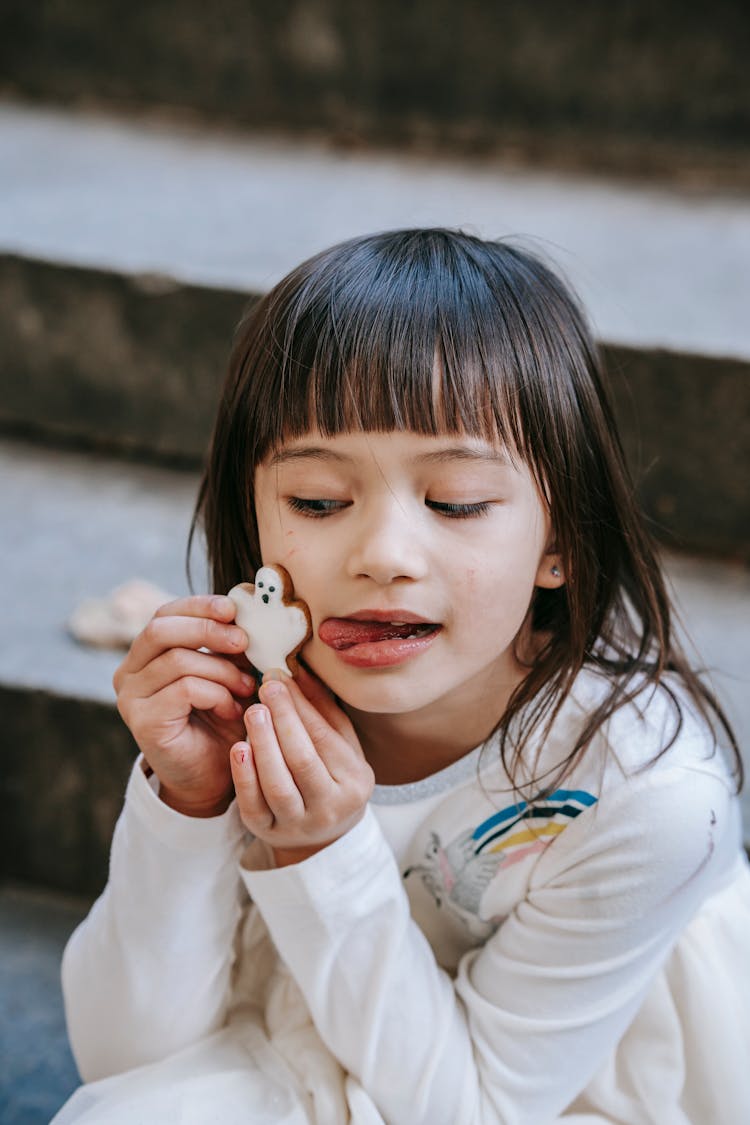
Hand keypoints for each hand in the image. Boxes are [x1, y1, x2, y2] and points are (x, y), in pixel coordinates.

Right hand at [113, 595, 255, 815]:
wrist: (212, 779)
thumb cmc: (221, 721)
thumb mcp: (227, 674)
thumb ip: (227, 645)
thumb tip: (247, 613)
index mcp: (146, 654)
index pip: (164, 613)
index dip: (198, 605)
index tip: (233, 607)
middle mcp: (129, 673)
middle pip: (160, 629)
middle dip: (208, 629)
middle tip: (244, 641)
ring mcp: (130, 698)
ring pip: (178, 660)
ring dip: (223, 670)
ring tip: (248, 686)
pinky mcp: (142, 722)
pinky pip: (185, 689)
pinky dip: (217, 694)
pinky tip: (232, 709)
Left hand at [230, 664, 374, 864]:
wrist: (323, 837)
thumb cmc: (332, 778)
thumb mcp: (339, 744)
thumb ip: (321, 709)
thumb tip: (298, 670)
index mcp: (355, 780)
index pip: (324, 738)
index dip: (300, 706)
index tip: (278, 678)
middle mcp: (331, 806)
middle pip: (303, 760)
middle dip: (283, 720)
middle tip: (264, 688)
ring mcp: (299, 824)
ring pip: (278, 785)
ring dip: (263, 745)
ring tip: (252, 712)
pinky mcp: (269, 833)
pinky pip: (254, 806)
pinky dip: (244, 777)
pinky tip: (238, 748)